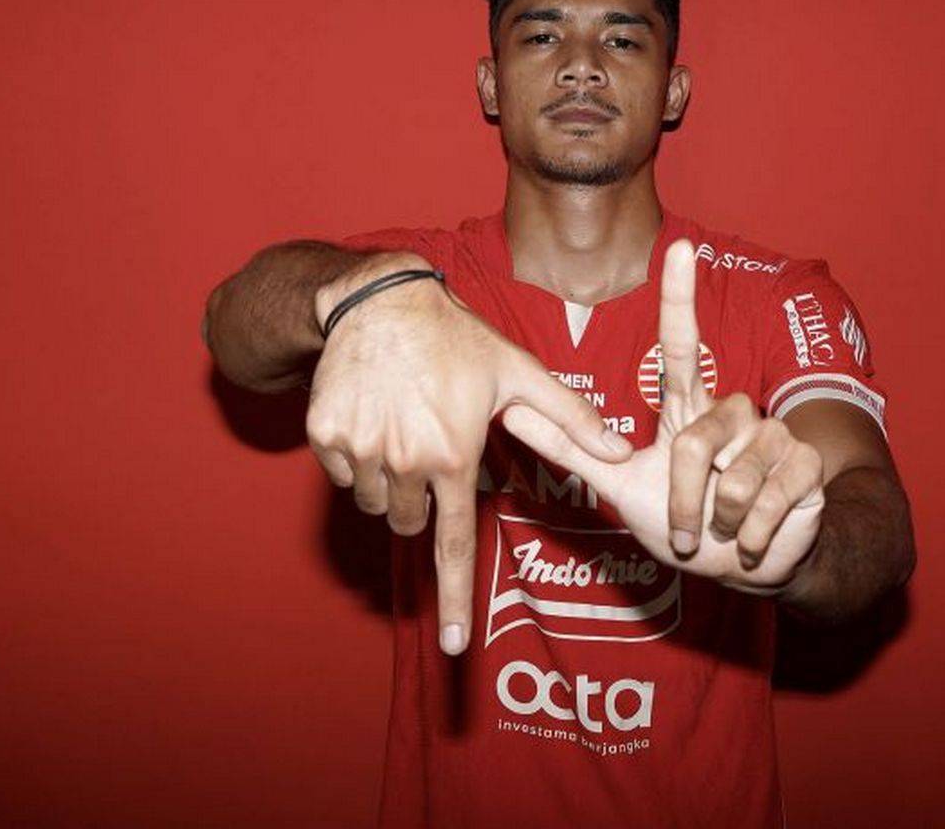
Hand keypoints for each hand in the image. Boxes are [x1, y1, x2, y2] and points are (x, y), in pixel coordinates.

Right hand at [305, 252, 632, 653]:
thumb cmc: (456, 338)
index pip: (455, 545)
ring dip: (388, 479)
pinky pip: (340, 473)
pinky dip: (355, 456)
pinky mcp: (324, 436)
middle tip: (431, 448)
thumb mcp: (519, 372)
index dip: (455, 598)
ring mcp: (358, 451)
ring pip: (372, 500)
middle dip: (422, 500)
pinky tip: (374, 414)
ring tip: (403, 424)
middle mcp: (403, 463)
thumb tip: (620, 454)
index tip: (453, 645)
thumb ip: (570, 418)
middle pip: (410, 522)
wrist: (379, 299)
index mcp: (452, 457)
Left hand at [501, 240, 824, 590]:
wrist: (747, 568)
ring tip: (724, 530)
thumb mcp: (622, 487)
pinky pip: (769, 500)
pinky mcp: (807, 466)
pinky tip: (754, 538)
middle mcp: (733, 412)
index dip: (680, 296)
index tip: (678, 248)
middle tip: (686, 531)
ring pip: (731, 480)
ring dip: (717, 522)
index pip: (682, 344)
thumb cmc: (685, 522)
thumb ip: (571, 449)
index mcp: (690, 409)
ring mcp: (775, 435)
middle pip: (694, 445)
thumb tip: (510, 413)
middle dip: (681, 502)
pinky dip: (753, 534)